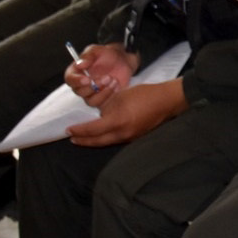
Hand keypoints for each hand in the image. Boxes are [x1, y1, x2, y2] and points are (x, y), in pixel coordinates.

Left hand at [65, 78, 188, 146]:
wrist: (168, 101)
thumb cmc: (145, 94)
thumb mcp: (120, 96)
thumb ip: (107, 107)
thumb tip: (100, 116)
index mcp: (116, 122)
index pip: (91, 130)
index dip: (78, 131)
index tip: (68, 130)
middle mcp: (122, 134)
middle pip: (97, 141)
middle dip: (83, 141)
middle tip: (72, 139)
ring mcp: (130, 137)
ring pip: (107, 142)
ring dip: (94, 140)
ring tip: (85, 138)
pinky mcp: (136, 137)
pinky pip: (117, 140)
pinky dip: (106, 138)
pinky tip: (103, 134)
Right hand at [66, 43, 139, 107]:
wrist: (123, 60)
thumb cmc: (106, 54)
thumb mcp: (97, 50)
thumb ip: (88, 56)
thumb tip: (79, 64)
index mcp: (76, 72)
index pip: (70, 79)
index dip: (77, 81)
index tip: (87, 79)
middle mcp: (81, 85)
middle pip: (80, 92)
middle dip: (94, 86)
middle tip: (107, 77)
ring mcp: (91, 94)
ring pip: (91, 101)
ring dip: (103, 92)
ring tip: (113, 80)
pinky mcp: (102, 99)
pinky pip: (102, 104)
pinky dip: (110, 95)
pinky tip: (116, 85)